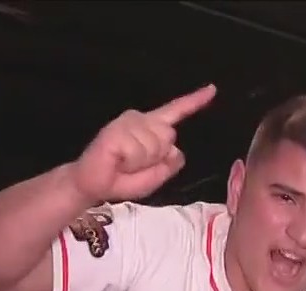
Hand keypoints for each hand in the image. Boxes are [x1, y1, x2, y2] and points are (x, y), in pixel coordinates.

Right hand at [70, 85, 215, 202]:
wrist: (92, 186)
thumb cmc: (121, 180)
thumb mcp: (155, 177)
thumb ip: (170, 164)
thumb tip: (175, 149)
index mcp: (151, 128)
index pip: (176, 112)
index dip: (195, 101)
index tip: (213, 89)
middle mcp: (141, 119)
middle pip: (168, 137)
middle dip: (156, 158)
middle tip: (133, 165)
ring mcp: (128, 122)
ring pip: (155, 146)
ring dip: (141, 162)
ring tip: (124, 164)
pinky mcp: (117, 131)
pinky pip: (138, 151)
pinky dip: (131, 163)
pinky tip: (117, 160)